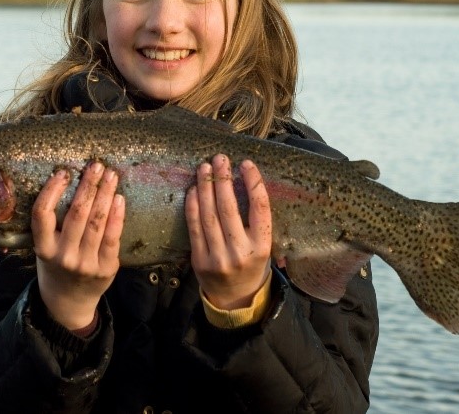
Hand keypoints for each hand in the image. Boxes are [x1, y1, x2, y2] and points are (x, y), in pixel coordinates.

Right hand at [30, 162, 124, 329]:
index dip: (52, 190)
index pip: (42, 214)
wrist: (68, 302)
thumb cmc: (56, 265)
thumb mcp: (45, 247)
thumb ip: (53, 224)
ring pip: (97, 222)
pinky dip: (117, 215)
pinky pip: (113, 236)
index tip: (63, 172)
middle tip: (97, 165)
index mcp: (44, 248)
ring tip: (111, 175)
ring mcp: (86, 263)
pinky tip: (119, 198)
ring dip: (105, 194)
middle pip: (76, 214)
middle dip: (88, 186)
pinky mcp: (106, 267)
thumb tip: (70, 182)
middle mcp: (64, 256)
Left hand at [186, 154, 271, 309]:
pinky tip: (194, 189)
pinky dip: (193, 205)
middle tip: (220, 159)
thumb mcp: (265, 246)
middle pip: (229, 209)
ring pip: (209, 215)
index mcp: (262, 247)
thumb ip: (259, 221)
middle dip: (223, 180)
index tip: (246, 163)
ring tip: (205, 168)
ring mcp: (218, 257)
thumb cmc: (252, 264)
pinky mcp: (199, 260)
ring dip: (205, 187)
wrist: (235, 298)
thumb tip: (250, 181)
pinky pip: (194, 227)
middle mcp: (240, 252)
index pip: (260, 209)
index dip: (253, 183)